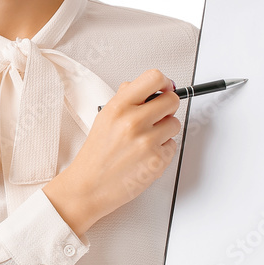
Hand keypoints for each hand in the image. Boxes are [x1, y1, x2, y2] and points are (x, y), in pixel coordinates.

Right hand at [43, 69, 180, 235]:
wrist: (88, 187)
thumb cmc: (96, 155)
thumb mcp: (104, 118)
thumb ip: (126, 99)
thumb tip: (149, 88)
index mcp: (119, 107)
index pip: (153, 78)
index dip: (165, 82)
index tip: (165, 88)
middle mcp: (133, 121)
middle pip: (172, 100)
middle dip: (167, 108)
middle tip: (157, 116)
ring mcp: (147, 141)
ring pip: (175, 124)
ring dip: (166, 131)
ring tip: (146, 140)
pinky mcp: (157, 160)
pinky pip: (173, 146)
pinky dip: (163, 150)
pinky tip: (145, 155)